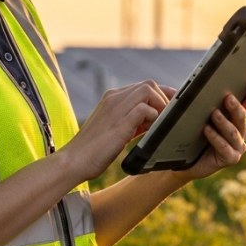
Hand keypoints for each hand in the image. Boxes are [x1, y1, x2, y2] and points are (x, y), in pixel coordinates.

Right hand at [59, 80, 173, 181]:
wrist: (72, 161)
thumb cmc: (93, 151)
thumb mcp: (115, 131)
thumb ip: (132, 122)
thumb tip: (153, 121)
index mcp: (112, 99)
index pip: (142, 87)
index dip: (161, 94)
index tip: (172, 106)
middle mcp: (113, 98)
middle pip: (148, 84)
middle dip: (165, 97)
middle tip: (172, 115)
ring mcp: (115, 108)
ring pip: (148, 90)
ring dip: (161, 104)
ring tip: (164, 122)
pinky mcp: (118, 122)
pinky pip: (144, 108)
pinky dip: (154, 116)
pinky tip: (154, 129)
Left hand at [180, 76, 245, 180]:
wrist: (182, 160)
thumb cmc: (188, 132)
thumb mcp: (191, 113)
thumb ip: (191, 100)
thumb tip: (176, 87)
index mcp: (235, 116)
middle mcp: (241, 130)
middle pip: (242, 116)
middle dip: (236, 107)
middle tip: (227, 97)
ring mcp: (237, 146)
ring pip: (234, 132)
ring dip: (223, 122)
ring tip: (213, 114)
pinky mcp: (231, 158)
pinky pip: (225, 148)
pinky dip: (216, 138)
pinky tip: (207, 130)